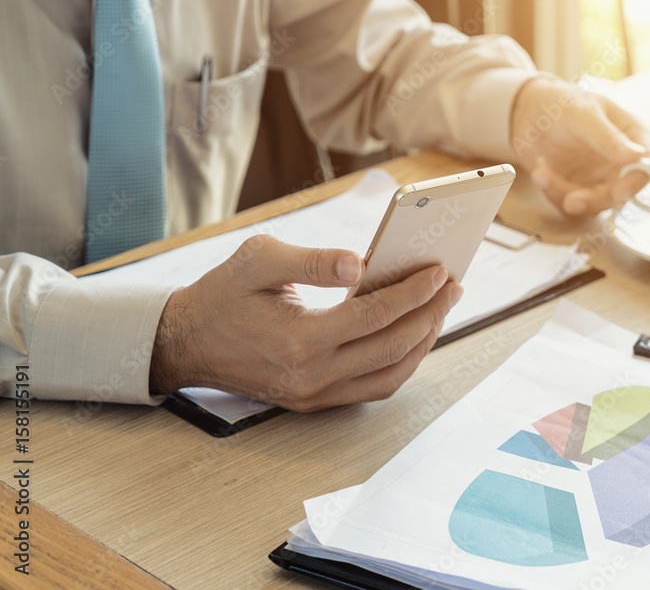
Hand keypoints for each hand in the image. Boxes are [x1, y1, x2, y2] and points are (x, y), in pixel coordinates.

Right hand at [149, 235, 462, 411]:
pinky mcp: (314, 402)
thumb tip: (361, 263)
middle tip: (452, 287)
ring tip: (438, 310)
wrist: (186, 342)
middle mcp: (312, 375)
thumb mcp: (258, 259)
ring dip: (421, 344)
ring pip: (390, 377)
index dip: (414, 293)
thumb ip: (312, 260)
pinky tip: (411, 336)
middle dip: (430, 315)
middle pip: (392, 348)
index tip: (439, 272)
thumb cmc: (222, 294)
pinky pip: (372, 389)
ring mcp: (315, 395)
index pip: (375, 316)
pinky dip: (399, 364)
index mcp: (300, 339)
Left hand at [510, 76, 649, 215]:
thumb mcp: (584, 114)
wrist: (525, 110)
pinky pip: (569, 204)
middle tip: (572, 200)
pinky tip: (540, 172)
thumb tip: (639, 156)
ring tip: (542, 174)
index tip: (617, 191)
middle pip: (620, 193)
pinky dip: (552, 193)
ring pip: (593, 204)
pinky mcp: (575, 189)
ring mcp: (598, 178)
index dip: (635, 182)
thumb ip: (609, 137)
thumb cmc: (561, 102)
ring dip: (567, 196)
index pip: (646, 165)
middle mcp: (619, 162)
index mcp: (631, 136)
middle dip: (594, 199)